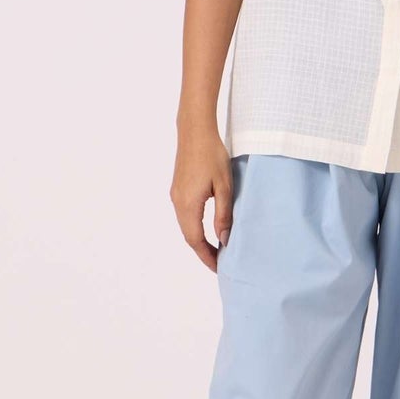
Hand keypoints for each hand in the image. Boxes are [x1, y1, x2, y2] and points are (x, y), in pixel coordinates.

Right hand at [170, 131, 233, 271]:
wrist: (194, 130)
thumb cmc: (212, 155)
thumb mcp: (224, 186)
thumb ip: (223, 214)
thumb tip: (224, 239)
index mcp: (188, 204)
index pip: (196, 240)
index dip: (207, 256)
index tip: (219, 268)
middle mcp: (177, 203)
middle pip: (188, 236)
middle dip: (203, 252)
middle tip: (219, 263)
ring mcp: (175, 195)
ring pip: (185, 226)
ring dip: (198, 240)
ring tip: (215, 249)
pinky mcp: (177, 189)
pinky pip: (184, 215)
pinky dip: (194, 227)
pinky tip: (206, 229)